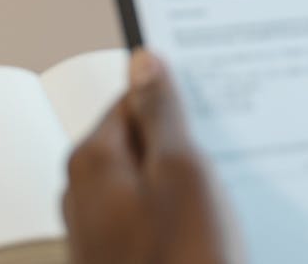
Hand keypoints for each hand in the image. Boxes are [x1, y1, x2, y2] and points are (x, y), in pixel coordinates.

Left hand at [63, 49, 240, 263]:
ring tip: (219, 209)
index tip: (211, 109)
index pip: (135, 97)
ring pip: (154, 183)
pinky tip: (208, 233)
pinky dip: (182, 218)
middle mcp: (84, 192)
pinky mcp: (121, 257)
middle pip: (145, 140)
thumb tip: (145, 63)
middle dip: (186, 148)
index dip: (180, 101)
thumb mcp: (182, 175)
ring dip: (188, 188)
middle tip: (223, 166)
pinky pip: (156, 218)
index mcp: (92, 161)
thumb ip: (162, 113)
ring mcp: (101, 230)